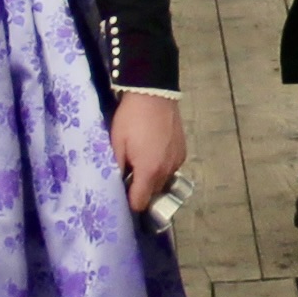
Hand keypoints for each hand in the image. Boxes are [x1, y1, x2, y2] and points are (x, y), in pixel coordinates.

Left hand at [109, 93, 184, 214]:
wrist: (154, 93)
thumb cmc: (131, 119)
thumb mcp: (116, 143)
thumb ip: (115, 169)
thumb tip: (114, 187)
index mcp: (149, 171)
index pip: (140, 203)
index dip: (128, 202)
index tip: (120, 193)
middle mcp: (167, 170)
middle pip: (152, 193)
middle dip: (140, 189)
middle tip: (127, 173)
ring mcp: (177, 161)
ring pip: (162, 181)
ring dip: (151, 177)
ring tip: (140, 160)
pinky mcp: (182, 151)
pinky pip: (170, 168)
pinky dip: (161, 166)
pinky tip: (153, 151)